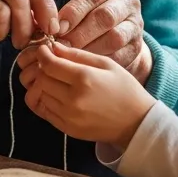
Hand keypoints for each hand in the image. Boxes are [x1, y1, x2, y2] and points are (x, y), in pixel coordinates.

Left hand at [23, 41, 155, 149]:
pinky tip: (60, 95)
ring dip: (45, 85)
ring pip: (41, 95)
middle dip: (43, 69)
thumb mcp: (106, 64)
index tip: (44, 50)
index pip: (49, 64)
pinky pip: (46, 111)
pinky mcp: (67, 129)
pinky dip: (48, 100)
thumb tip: (53, 47)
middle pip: (41, 79)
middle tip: (52, 64)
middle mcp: (73, 99)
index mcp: (84, 78)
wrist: (136, 123)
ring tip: (58, 80)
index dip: (43, 54)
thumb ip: (77, 54)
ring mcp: (69, 116)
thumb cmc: (124, 89)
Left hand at [31, 0, 151, 83]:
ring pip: (115, 37)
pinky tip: (85, 68)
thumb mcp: (81, 5)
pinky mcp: (137, 46)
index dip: (73, 12)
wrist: (120, 31)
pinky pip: (121, 56)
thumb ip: (67, 13)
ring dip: (90, 49)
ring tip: (70, 59)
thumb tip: (46, 29)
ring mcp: (136, 24)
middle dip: (80, 33)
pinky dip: (100, 62)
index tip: (57, 27)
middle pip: (105, 17)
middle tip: (61, 47)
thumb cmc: (89, 15)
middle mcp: (128, 1)